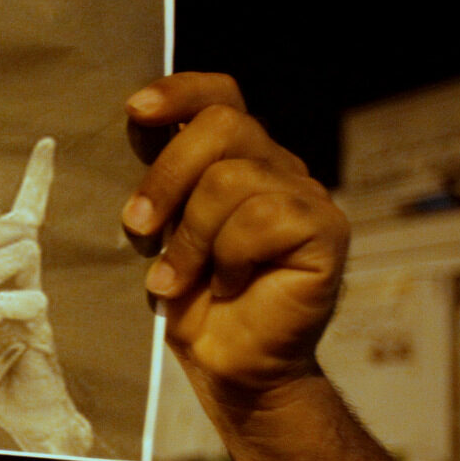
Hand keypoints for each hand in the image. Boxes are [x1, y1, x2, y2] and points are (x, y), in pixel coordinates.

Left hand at [0, 138, 92, 452]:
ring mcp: (34, 304)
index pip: (22, 221)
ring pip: (22, 253)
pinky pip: (27, 299)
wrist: (24, 417)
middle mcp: (24, 284)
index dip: (35, 184)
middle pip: (15, 229)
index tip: (46, 146)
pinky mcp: (40, 330)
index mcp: (4, 279)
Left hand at [123, 73, 348, 409]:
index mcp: (236, 160)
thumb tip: (132, 127)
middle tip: (136, 227)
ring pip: (234, 179)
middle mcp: (277, 167)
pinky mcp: (326, 231)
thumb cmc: (191, 302)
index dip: (181, 92)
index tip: (135, 111)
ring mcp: (306, 196)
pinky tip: (226, 285)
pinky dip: (230, 256)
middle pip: (223, 125)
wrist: (231, 368)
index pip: (220, 97)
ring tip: (176, 279)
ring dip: (191, 236)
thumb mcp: (162, 232)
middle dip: (166, 175)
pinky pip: (265, 217)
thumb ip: (162, 182)